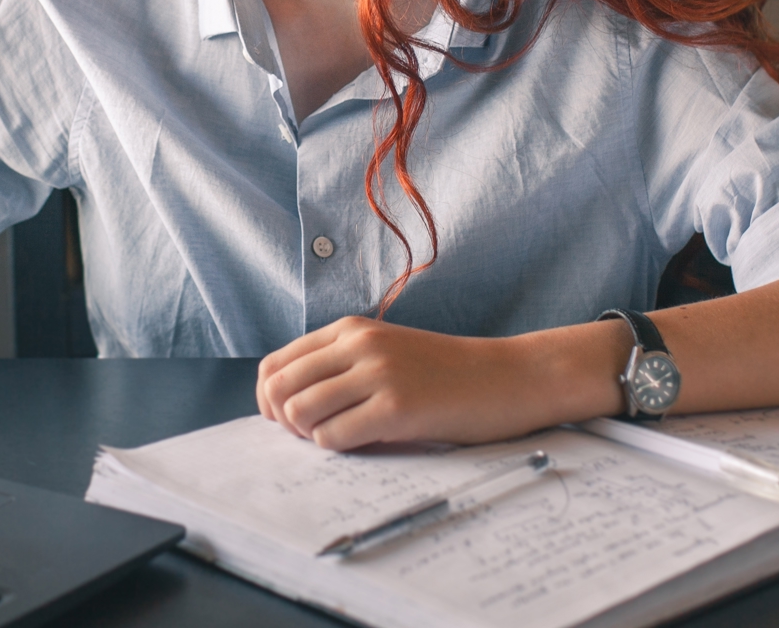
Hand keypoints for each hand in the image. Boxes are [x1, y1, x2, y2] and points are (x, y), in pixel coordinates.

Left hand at [255, 317, 553, 450]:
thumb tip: (287, 407)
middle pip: (279, 387)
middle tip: (311, 437)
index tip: (287, 422)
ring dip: (308, 436)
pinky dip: (336, 449)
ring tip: (338, 440)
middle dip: (283, 421)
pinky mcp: (396, 407)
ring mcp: (377, 373)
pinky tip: (364, 445)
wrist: (509, 376)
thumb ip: (342, 367)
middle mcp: (358, 344)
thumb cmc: (447, 374)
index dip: (268, 400)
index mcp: (351, 329)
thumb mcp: (387, 353)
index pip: (275, 364)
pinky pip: (333, 436)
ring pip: (299, 411)